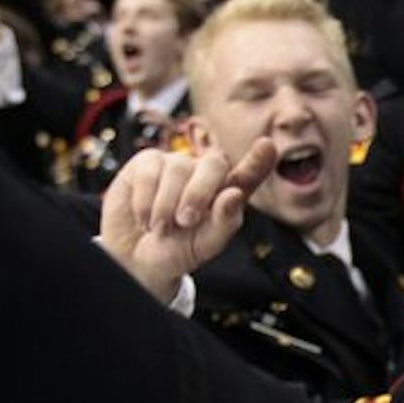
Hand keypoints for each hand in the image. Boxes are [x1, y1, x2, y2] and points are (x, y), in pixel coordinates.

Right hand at [100, 140, 275, 304]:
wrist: (136, 257)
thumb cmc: (177, 251)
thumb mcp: (205, 245)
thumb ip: (224, 222)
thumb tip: (233, 195)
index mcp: (227, 194)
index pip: (247, 175)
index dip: (258, 160)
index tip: (267, 146)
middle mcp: (205, 173)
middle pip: (213, 165)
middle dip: (198, 194)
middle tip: (184, 222)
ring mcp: (177, 164)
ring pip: (178, 169)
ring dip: (166, 206)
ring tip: (160, 228)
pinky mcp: (148, 162)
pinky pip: (149, 172)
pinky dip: (145, 201)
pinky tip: (144, 218)